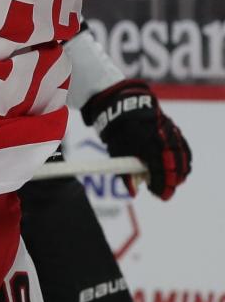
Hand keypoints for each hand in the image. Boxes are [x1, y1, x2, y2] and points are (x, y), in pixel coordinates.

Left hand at [80, 80, 191, 199]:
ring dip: (179, 172)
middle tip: (163, 190)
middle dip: (172, 182)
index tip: (158, 194)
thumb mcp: (117, 153)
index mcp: (148, 145)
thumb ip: (125, 174)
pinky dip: (182, 161)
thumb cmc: (119, 132)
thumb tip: (134, 193)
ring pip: (184, 159)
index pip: (161, 172)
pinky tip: (175, 167)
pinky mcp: (175, 130)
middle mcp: (164, 139)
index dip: (161, 186)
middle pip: (176, 167)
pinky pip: (185, 149)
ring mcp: (172, 133)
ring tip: (169, 180)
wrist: (124, 106)